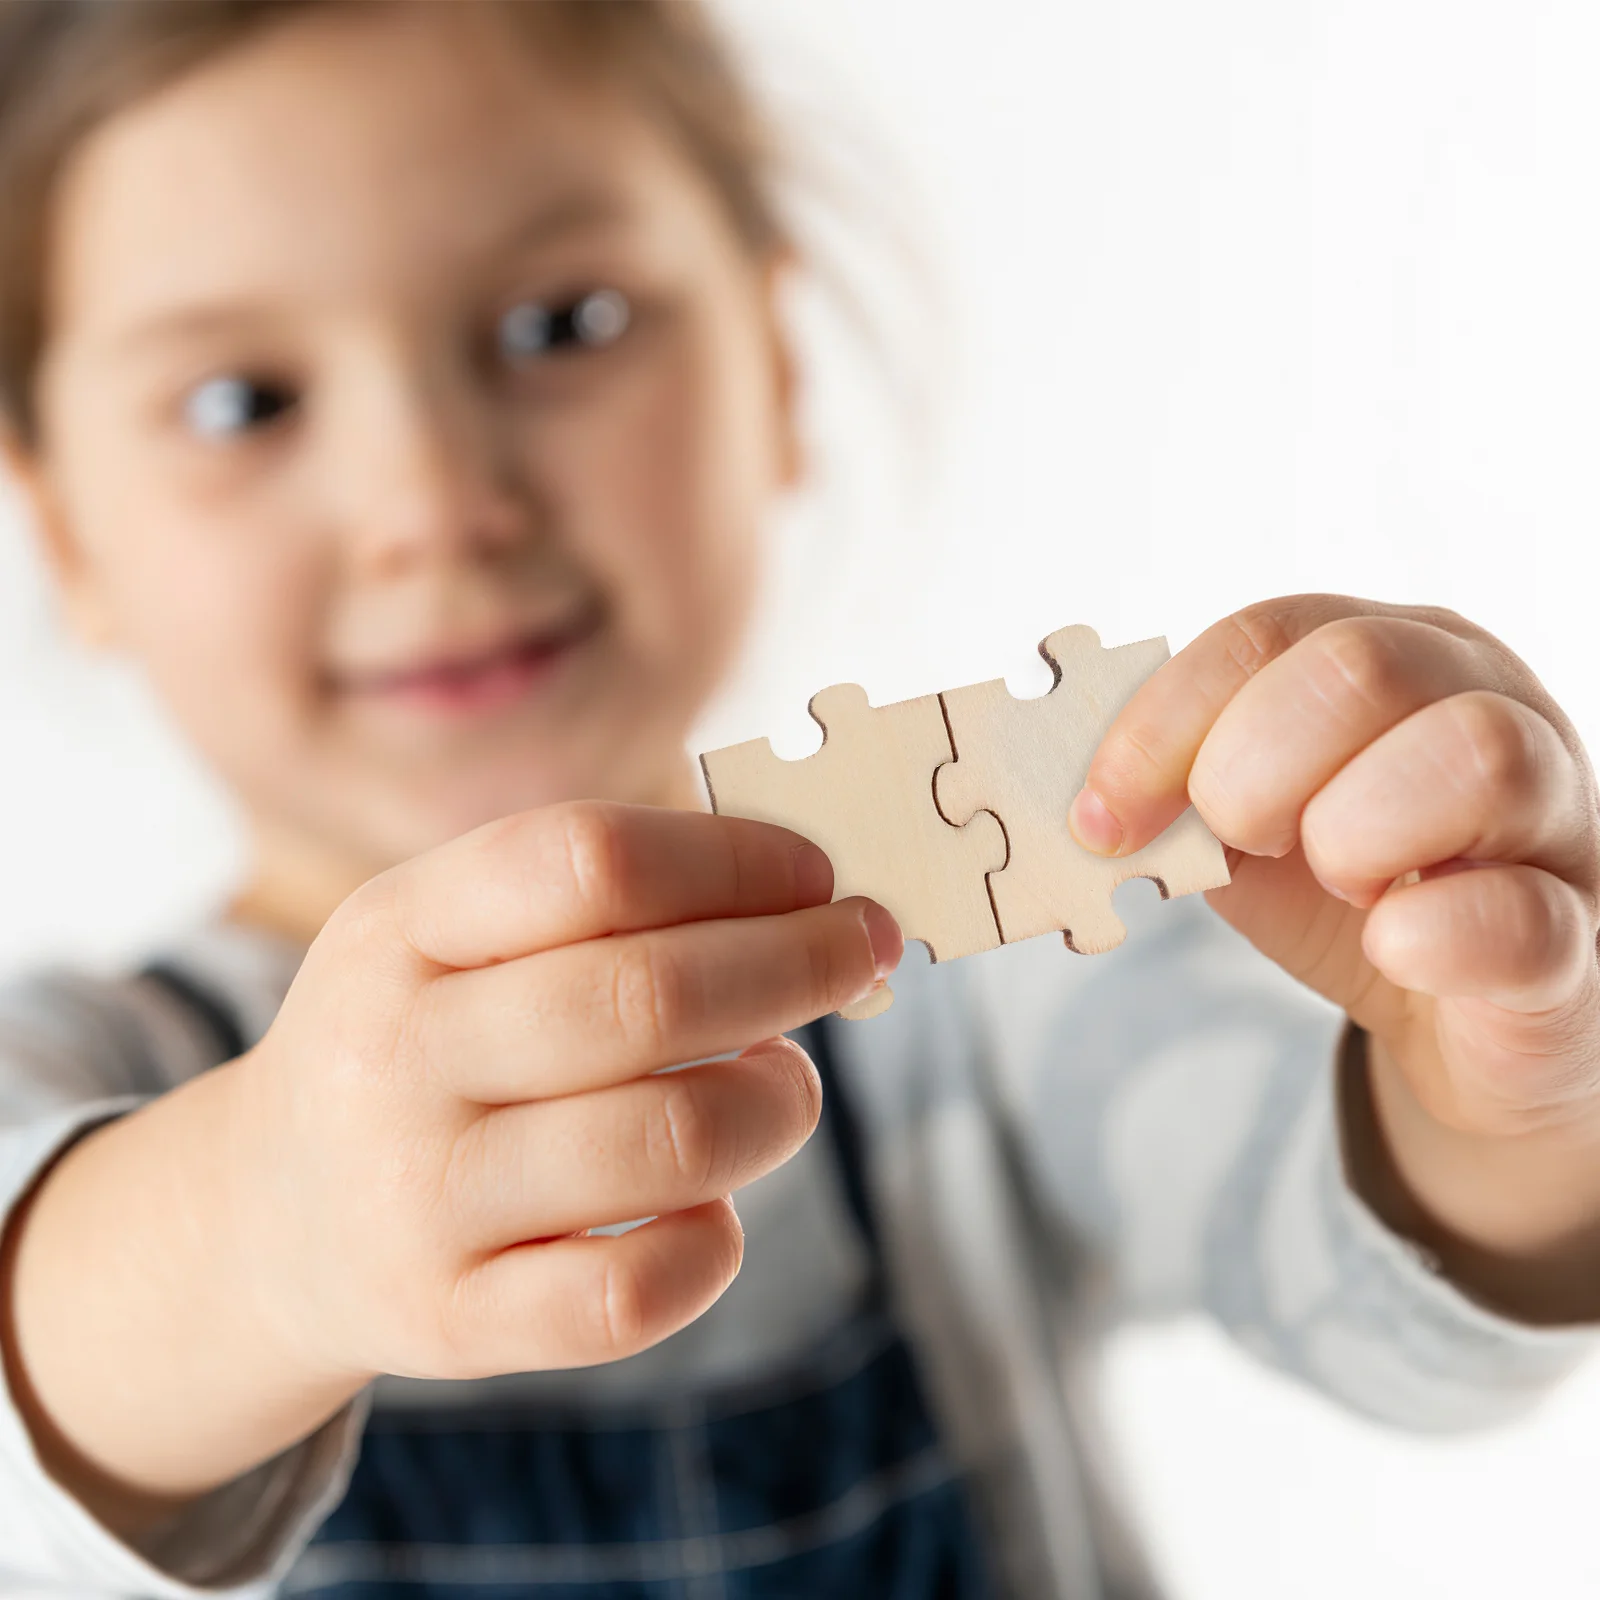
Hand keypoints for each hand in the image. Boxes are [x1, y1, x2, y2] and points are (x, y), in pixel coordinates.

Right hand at [232, 802, 898, 1384]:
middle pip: (643, 999)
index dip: (734, 860)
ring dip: (776, 1103)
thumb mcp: (456, 933)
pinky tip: (714, 1205)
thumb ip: (606, 901)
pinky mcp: (452, 1319)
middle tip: (861, 953)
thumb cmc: (424, 1037)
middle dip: (796, 966)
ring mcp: (417, 1199)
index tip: (820, 875)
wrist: (273, 1213)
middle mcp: (394, 1058)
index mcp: (399, 927)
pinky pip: (629, 1294)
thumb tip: (814, 902)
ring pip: (664, 1145)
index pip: (588, 862)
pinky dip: (714, 1245)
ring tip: (787, 1083)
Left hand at [1070, 595, 1599, 1319]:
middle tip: (1236, 839)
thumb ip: (1173, 794)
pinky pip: (1524, 912)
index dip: (1161, 725)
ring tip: (1339, 883)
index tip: (1096, 818)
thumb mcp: (1248, 825)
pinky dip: (1436, 929)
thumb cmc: (1353, 890)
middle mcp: (1480, 700)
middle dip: (1250, 767)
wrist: (1465, 1015)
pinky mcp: (1576, 932)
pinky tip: (1391, 942)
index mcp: (1386, 654)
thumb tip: (1056, 796)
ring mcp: (1549, 810)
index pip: (1262, 636)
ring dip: (1352, 829)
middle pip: (1356, 667)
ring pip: (1470, 753)